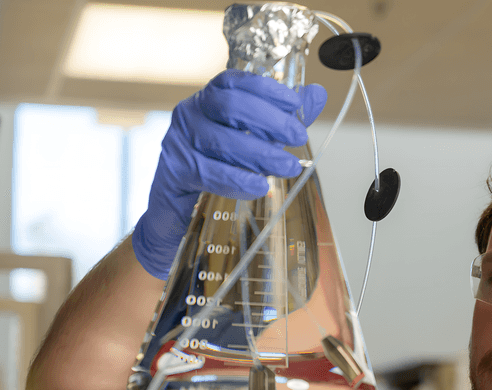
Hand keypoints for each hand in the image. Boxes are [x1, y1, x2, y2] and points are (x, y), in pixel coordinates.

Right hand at [132, 69, 326, 278]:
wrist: (180, 206)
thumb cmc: (220, 165)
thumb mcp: (255, 139)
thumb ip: (283, 118)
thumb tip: (317, 94)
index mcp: (211, 99)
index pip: (235, 81)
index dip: (266, 89)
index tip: (295, 102)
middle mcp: (191, 113)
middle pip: (230, 106)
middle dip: (270, 121)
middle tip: (298, 138)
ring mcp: (179, 140)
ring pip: (221, 141)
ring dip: (260, 154)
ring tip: (289, 167)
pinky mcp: (175, 170)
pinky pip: (208, 172)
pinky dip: (238, 179)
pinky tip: (259, 186)